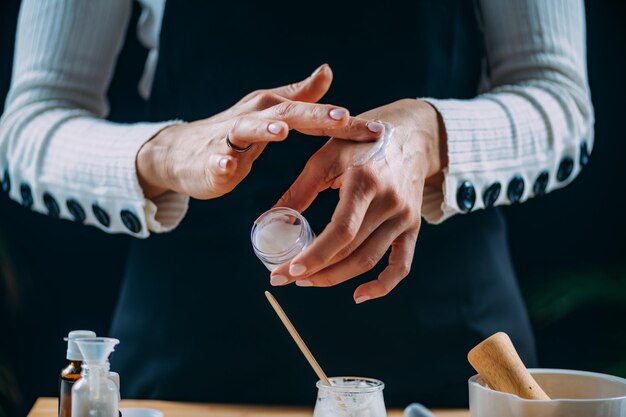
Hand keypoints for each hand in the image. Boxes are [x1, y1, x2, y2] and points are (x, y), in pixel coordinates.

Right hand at [137, 64, 384, 198]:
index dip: (342, 121)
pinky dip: (221, 164)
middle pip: (285, 113)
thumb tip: (327, 71)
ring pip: (246, 131)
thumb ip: (298, 95)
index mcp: (270, 110)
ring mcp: (227, 140)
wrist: (182, 151)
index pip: (311, 113)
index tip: (375, 129)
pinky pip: (215, 163)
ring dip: (265, 130)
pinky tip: (228, 167)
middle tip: (341, 118)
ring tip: (282, 131)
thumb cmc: (232, 132)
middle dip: (314, 115)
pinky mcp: (209, 162)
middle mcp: (252, 119)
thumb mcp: (268, 111)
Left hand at [270, 99, 446, 302]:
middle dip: (316, 270)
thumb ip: (300, 190)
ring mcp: (405, 217)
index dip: (315, 255)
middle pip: (352, 251)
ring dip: (336, 277)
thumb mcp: (327, 156)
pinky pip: (401, 265)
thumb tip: (270, 219)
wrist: (411, 135)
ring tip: (308, 280)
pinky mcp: (413, 226)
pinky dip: (382, 286)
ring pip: (369, 261)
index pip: (341, 231)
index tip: (288, 271)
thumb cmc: (361, 142)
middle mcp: (390, 202)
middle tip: (286, 277)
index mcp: (366, 181)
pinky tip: (358, 295)